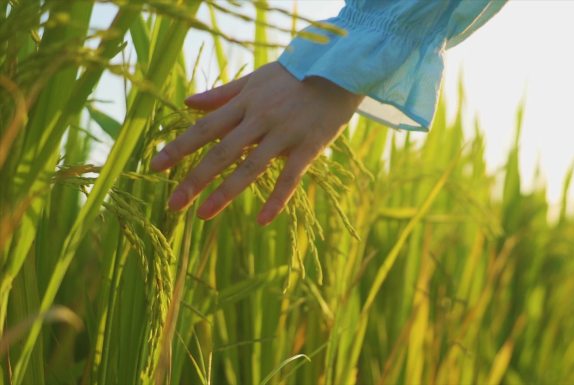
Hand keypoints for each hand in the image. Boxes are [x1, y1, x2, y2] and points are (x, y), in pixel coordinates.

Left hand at [150, 62, 363, 224]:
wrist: (339, 69)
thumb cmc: (294, 76)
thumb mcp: (255, 80)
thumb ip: (221, 94)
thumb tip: (187, 102)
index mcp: (244, 103)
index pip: (205, 128)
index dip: (179, 148)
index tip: (156, 167)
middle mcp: (260, 119)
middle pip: (222, 152)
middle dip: (195, 179)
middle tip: (173, 205)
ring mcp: (284, 134)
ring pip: (251, 167)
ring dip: (226, 192)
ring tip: (203, 215)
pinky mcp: (309, 146)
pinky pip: (290, 177)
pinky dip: (277, 199)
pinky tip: (261, 220)